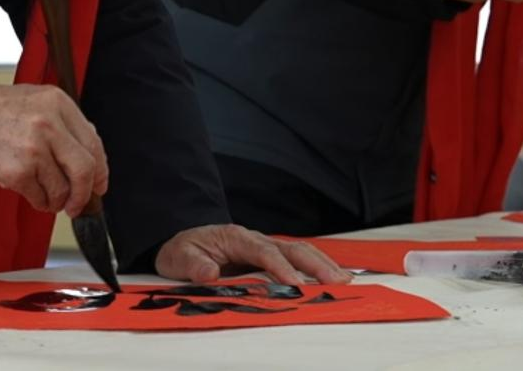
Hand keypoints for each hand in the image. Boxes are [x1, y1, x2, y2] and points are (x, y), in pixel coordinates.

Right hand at [0, 83, 107, 216]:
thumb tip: (88, 152)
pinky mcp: (16, 171)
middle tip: (79, 203)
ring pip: (62, 188)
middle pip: (85, 169)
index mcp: (58, 103)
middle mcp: (50, 124)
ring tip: (48, 198)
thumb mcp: (36, 101)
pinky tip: (32, 194)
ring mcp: (34, 148)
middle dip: (84, 193)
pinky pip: (39, 197)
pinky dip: (39, 202)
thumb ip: (64, 122)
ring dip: (58, 201)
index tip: (99, 183)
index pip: (93, 142)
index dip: (100, 170)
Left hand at [154, 224, 351, 285]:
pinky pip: (297, 260)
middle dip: (315, 264)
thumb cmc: (185, 250)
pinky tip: (333, 278)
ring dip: (322, 264)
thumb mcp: (178, 257)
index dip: (280, 268)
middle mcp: (256, 239)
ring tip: (344, 280)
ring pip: (300, 251)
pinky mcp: (270, 257)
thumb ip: (193, 264)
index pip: (263, 252)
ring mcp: (265, 247)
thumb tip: (209, 272)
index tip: (295, 283)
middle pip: (291, 248)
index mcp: (236, 237)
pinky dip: (317, 267)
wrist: (186, 243)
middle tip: (336, 281)